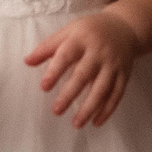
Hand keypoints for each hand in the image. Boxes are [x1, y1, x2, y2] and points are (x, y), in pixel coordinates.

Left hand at [26, 12, 140, 128]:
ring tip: (76, 123)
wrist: (125, 27)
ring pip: (102, 88)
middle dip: (70, 94)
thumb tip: (27, 61)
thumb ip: (47, 47)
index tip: (44, 87)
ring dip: (90, 108)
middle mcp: (99, 52)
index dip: (55, 71)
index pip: (66, 56)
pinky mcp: (124, 74)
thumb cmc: (90, 31)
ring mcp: (113, 64)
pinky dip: (107, 110)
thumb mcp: (68, 32)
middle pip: (84, 75)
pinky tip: (96, 122)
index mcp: (82, 39)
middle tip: (56, 111)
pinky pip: (117, 94)